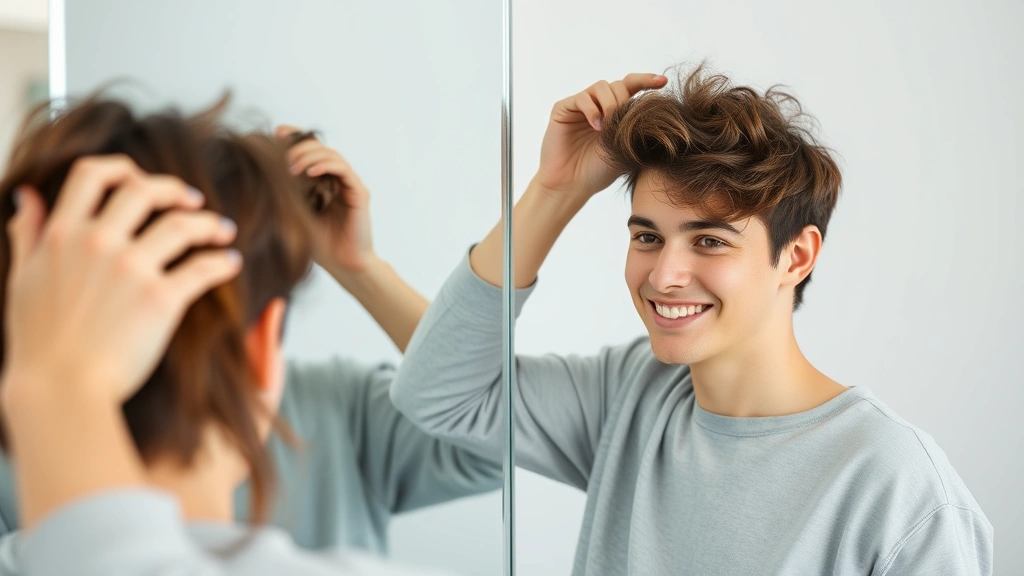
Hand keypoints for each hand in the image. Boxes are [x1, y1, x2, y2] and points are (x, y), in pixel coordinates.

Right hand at [1, 155, 241, 405]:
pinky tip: (230, 264)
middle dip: (175, 190)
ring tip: (223, 231)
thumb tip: (28, 198)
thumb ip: (29, 235)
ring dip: (209, 224)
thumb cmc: (39, 344)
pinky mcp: (162, 298)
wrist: (59, 389)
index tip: (141, 176)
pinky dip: (222, 263)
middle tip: (193, 201)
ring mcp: (131, 269)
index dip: (122, 168)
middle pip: (145, 191)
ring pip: (183, 225)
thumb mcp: (21, 279)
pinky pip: (204, 267)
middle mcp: (98, 243)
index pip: (92, 175)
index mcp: (62, 235)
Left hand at [276, 126, 374, 274]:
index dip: (294, 136)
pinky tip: (310, 172)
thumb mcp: (293, 214)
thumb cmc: (317, 246)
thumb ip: (284, 193)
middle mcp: (336, 179)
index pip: (308, 149)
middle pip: (318, 147)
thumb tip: (259, 172)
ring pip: (330, 154)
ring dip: (309, 155)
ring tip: (290, 166)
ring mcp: (349, 185)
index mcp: (320, 181)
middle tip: (278, 155)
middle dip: (297, 146)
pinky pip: (343, 170)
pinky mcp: (359, 193)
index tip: (274, 134)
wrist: (343, 267)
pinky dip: (326, 165)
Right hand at [535, 73, 667, 199]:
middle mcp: (598, 104)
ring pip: (601, 86)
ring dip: (610, 103)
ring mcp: (581, 106)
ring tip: (609, 125)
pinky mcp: (563, 109)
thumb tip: (661, 110)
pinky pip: (582, 98)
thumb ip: (640, 128)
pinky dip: (591, 110)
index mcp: (616, 111)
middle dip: (624, 99)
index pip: (633, 87)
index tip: (664, 82)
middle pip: (618, 84)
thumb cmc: (600, 171)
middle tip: (623, 121)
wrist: (572, 185)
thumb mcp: (627, 149)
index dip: (648, 80)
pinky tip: (596, 126)